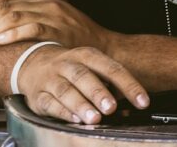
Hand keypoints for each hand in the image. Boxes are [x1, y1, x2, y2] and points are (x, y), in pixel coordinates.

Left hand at [0, 0, 115, 53]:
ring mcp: (55, 16)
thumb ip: (32, 22)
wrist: (105, 48)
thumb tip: (1, 31)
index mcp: (44, 1)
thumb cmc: (77, 40)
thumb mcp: (55, 23)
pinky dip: (14, 33)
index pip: (6, 4)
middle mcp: (48, 5)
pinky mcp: (61, 30)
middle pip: (5, 9)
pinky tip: (1, 41)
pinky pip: (32, 28)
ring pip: (14, 17)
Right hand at [17, 43, 149, 123]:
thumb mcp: (93, 67)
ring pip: (65, 91)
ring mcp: (51, 79)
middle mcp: (68, 64)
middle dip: (99, 93)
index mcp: (88, 55)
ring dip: (81, 105)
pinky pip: (50, 104)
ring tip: (94, 118)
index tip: (143, 101)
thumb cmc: (73, 70)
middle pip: (84, 77)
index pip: (112, 69)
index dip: (129, 85)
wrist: (33, 64)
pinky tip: (75, 120)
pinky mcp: (38, 96)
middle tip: (111, 107)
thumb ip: (111, 84)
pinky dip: (63, 112)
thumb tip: (132, 104)